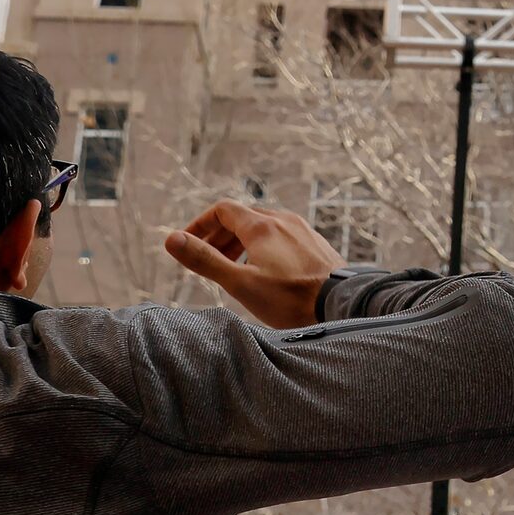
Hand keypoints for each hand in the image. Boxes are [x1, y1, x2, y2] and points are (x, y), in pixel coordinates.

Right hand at [163, 201, 343, 330]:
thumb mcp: (240, 283)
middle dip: (219, 236)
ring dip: (240, 242)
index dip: (200, 225)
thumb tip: (171, 239)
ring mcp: (303, 230)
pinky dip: (263, 246)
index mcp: (262, 225)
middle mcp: (284, 220)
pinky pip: (282, 236)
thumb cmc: (290, 298)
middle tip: (207, 261)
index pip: (223, 209)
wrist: (343, 305)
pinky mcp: (316, 244)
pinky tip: (264, 271)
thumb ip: (205, 260)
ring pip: (263, 226)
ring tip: (232, 268)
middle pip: (242, 217)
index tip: (188, 245)